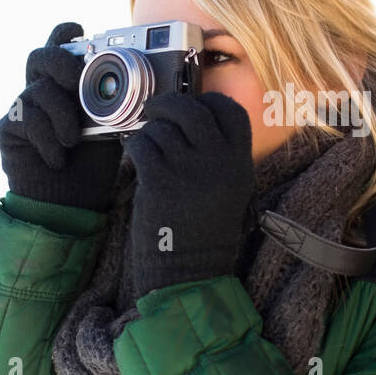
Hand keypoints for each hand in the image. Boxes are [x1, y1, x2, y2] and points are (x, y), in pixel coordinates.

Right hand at [0, 22, 123, 211]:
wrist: (68, 204)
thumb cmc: (93, 163)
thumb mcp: (114, 128)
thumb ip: (121, 102)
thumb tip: (154, 80)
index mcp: (68, 84)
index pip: (61, 46)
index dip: (66, 33)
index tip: (81, 30)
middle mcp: (42, 90)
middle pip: (41, 56)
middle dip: (61, 63)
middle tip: (76, 80)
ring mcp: (22, 108)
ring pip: (38, 90)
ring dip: (62, 115)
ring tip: (74, 140)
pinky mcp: (8, 129)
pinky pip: (26, 119)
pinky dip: (48, 140)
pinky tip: (58, 158)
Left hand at [123, 91, 255, 295]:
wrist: (189, 273)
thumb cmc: (205, 234)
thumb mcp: (231, 190)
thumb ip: (219, 156)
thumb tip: (193, 120)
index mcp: (240, 163)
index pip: (231, 111)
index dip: (209, 102)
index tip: (196, 105)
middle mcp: (218, 161)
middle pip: (193, 109)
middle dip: (169, 104)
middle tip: (156, 111)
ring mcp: (188, 169)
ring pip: (162, 127)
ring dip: (150, 133)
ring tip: (148, 149)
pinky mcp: (159, 180)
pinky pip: (142, 144)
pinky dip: (135, 147)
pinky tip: (137, 160)